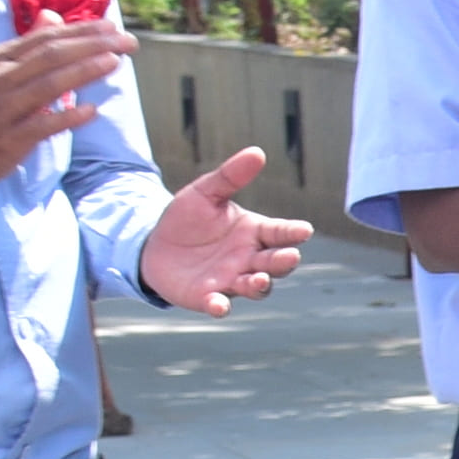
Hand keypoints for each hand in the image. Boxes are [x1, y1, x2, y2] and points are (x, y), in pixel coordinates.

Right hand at [0, 20, 138, 203]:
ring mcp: (5, 108)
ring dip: (83, 72)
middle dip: (91, 46)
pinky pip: (43, 125)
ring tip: (114, 63)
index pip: (46, 38)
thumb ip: (29, 45)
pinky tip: (92, 111)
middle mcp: (1, 78)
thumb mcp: (0, 71)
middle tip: (126, 42)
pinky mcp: (10, 138)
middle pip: (50, 55)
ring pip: (47, 85)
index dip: (82, 31)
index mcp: (1, 59)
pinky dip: (68, 117)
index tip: (113, 27)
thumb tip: (52, 16)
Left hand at [136, 145, 304, 313]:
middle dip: (284, 261)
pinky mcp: (209, 296)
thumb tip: (257, 152)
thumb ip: (230, 176)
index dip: (293, 232)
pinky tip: (219, 305)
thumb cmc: (187, 218)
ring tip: (259, 280)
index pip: (281, 232)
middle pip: (276, 263)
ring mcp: (232, 280)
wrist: (154, 245)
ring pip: (256, 287)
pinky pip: (220, 304)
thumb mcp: (205, 192)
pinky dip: (221, 306)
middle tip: (289, 256)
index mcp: (254, 232)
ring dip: (260, 285)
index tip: (304, 230)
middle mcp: (250, 259)